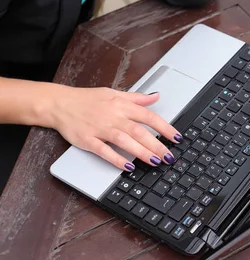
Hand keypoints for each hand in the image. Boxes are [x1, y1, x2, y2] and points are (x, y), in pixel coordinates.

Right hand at [48, 85, 181, 169]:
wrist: (61, 104)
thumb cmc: (88, 99)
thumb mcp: (114, 93)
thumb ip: (136, 97)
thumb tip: (155, 96)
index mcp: (121, 105)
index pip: (148, 115)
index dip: (164, 127)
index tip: (176, 137)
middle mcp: (113, 116)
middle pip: (139, 131)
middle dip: (156, 144)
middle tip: (169, 156)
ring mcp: (100, 129)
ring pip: (125, 141)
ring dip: (141, 152)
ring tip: (155, 162)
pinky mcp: (88, 140)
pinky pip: (104, 151)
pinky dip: (116, 159)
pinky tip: (128, 167)